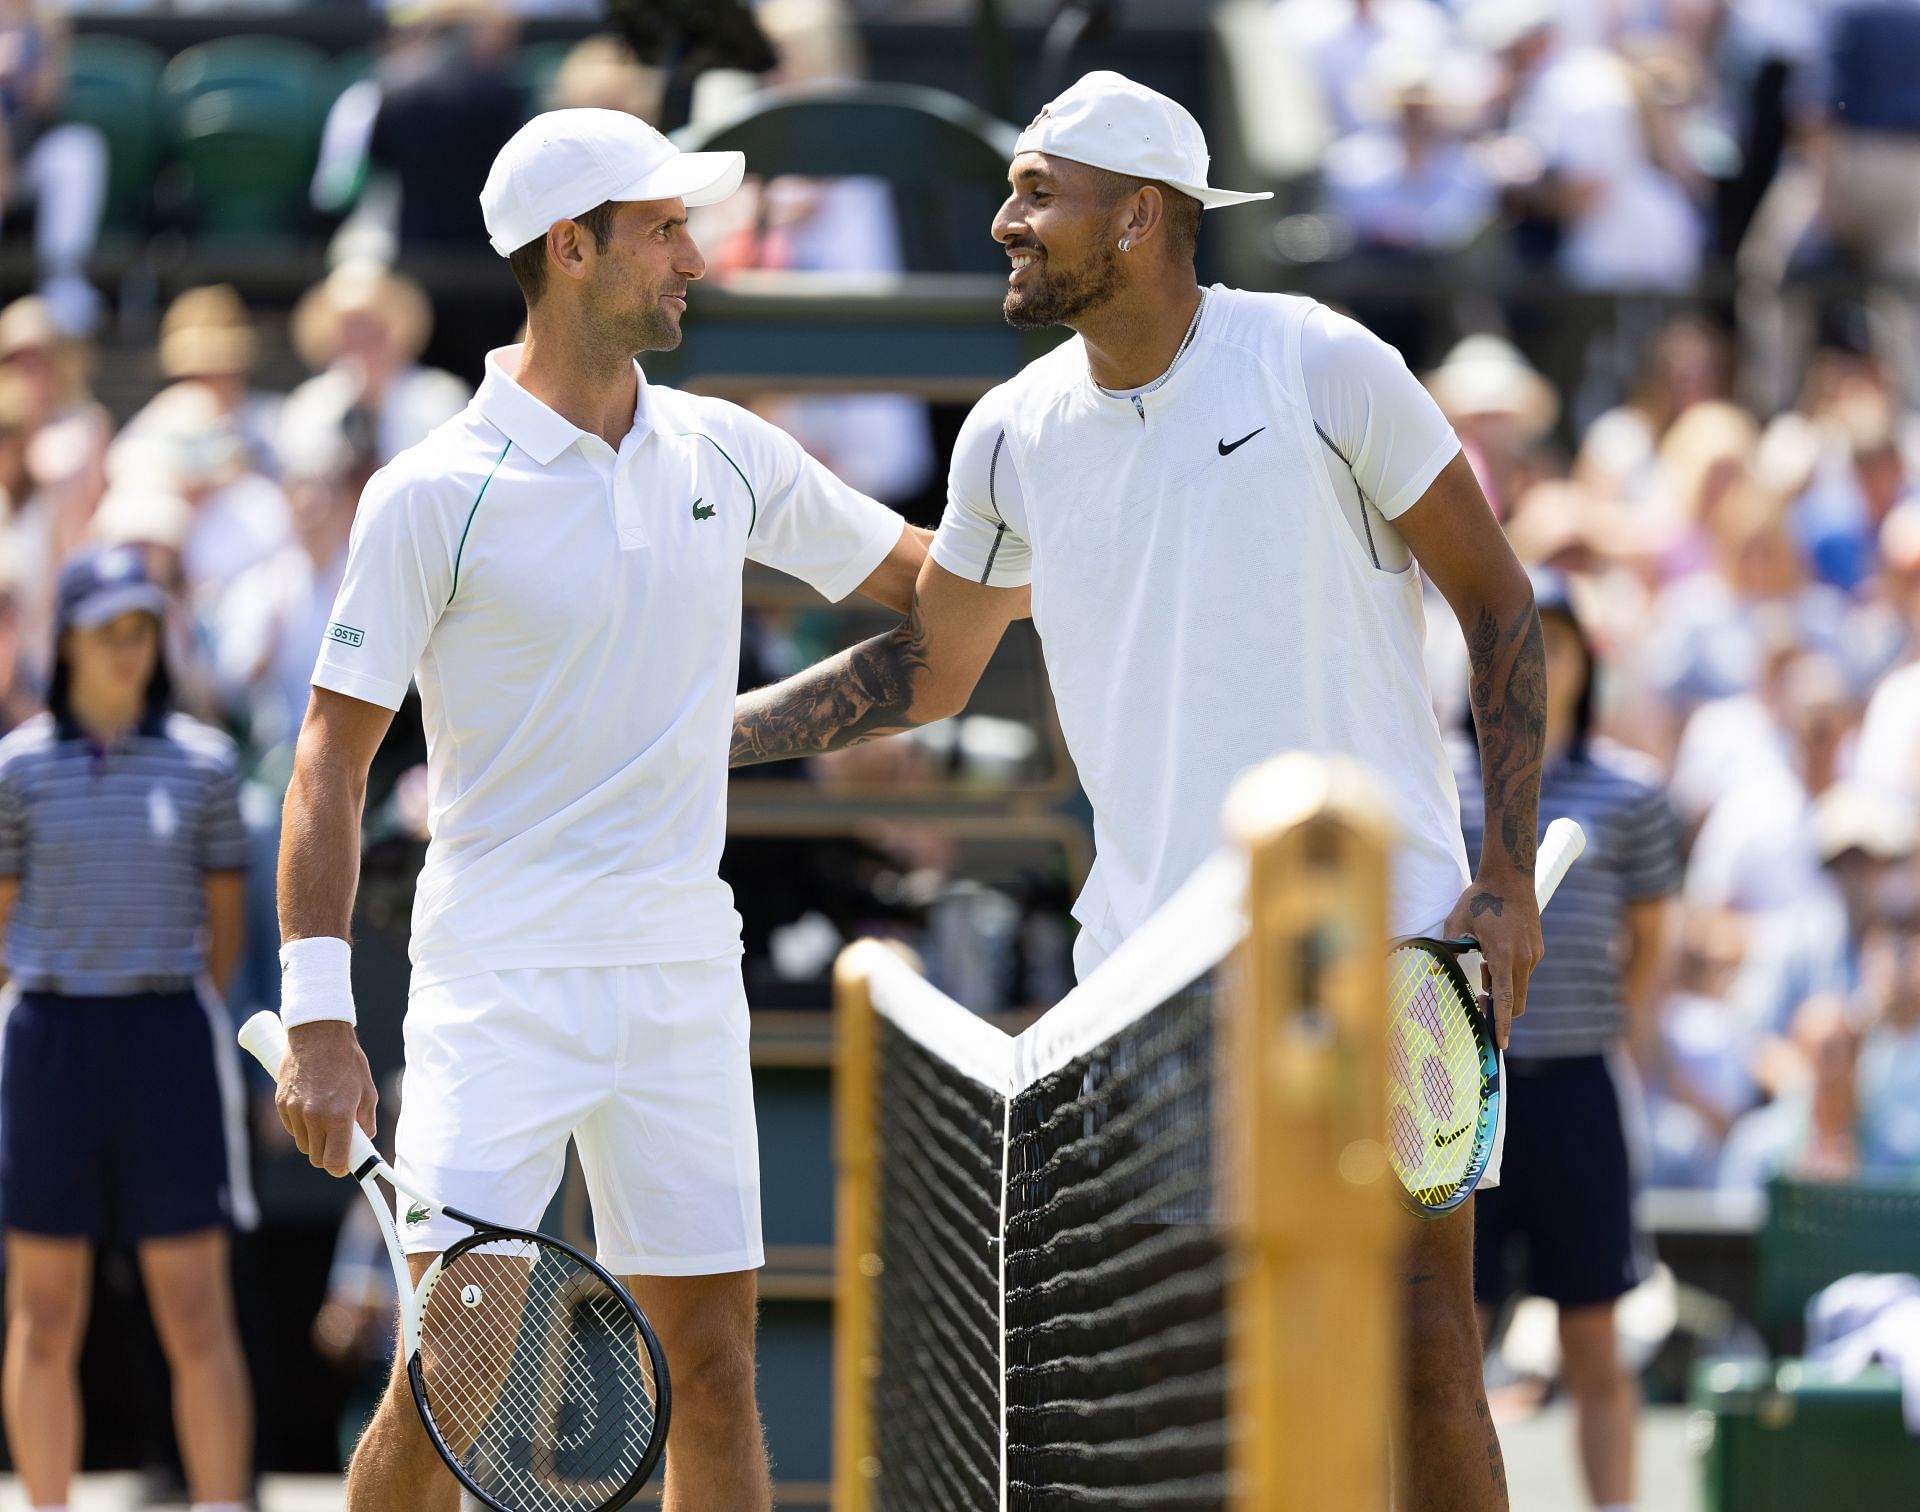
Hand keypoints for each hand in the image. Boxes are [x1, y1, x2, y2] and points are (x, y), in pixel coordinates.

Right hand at [278, 1020, 377, 1176]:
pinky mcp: (281, 1103)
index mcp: (338, 1117)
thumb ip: (366, 1120)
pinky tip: (312, 1109)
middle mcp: (313, 1117)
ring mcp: (294, 1111)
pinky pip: (292, 1128)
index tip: (345, 1166)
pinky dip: (302, 1127)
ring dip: (315, 1140)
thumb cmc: (347, 1060)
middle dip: (328, 1154)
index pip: (333, 1161)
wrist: (318, 1034)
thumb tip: (364, 1140)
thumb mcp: (367, 1091)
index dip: (340, 1168)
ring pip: (303, 1144)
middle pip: (316, 1157)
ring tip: (326, 1120)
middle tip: (339, 1142)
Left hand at [1442, 869, 1543, 1051]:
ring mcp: (1534, 955)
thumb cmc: (1480, 899)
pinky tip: (1493, 955)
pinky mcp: (1537, 949)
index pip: (1505, 1000)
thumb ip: (1450, 948)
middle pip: (1517, 1002)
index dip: (1502, 1025)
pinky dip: (1509, 974)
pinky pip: (1523, 972)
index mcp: (1504, 956)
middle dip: (1500, 1010)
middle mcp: (1524, 959)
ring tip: (1482, 965)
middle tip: (1477, 1000)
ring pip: (1519, 987)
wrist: (1510, 877)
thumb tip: (1436, 969)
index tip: (1501, 1044)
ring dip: (1502, 987)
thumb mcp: (1456, 923)